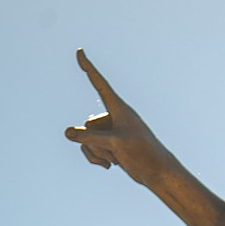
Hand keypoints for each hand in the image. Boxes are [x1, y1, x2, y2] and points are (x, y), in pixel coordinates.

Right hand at [64, 50, 172, 186]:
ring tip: (116, 159)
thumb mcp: (114, 145)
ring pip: (86, 139)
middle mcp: (114, 117)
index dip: (89, 68)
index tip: (79, 52)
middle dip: (96, 143)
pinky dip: (97, 158)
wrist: (157, 173)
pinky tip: (112, 165)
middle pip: (87, 125)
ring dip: (96, 153)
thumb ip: (90, 138)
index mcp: (119, 109)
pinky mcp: (110, 144)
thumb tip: (67, 132)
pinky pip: (90, 148)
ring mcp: (111, 131)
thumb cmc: (143, 154)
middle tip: (117, 150)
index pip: (99, 84)